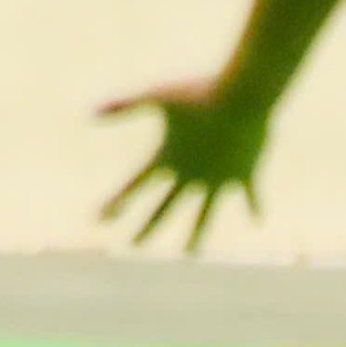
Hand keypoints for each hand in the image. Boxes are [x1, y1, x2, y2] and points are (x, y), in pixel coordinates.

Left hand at [98, 77, 268, 250]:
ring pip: (205, 215)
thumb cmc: (198, 93)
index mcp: (167, 159)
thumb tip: (88, 113)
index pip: (134, 186)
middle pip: (165, 209)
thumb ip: (125, 105)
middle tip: (135, 245)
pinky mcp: (245, 175)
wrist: (242, 97)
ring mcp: (219, 179)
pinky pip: (249, 195)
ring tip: (190, 253)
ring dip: (196, 234)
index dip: (116, 202)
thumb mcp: (157, 95)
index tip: (100, 218)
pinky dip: (253, 205)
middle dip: (148, 228)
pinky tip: (257, 219)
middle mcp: (191, 176)